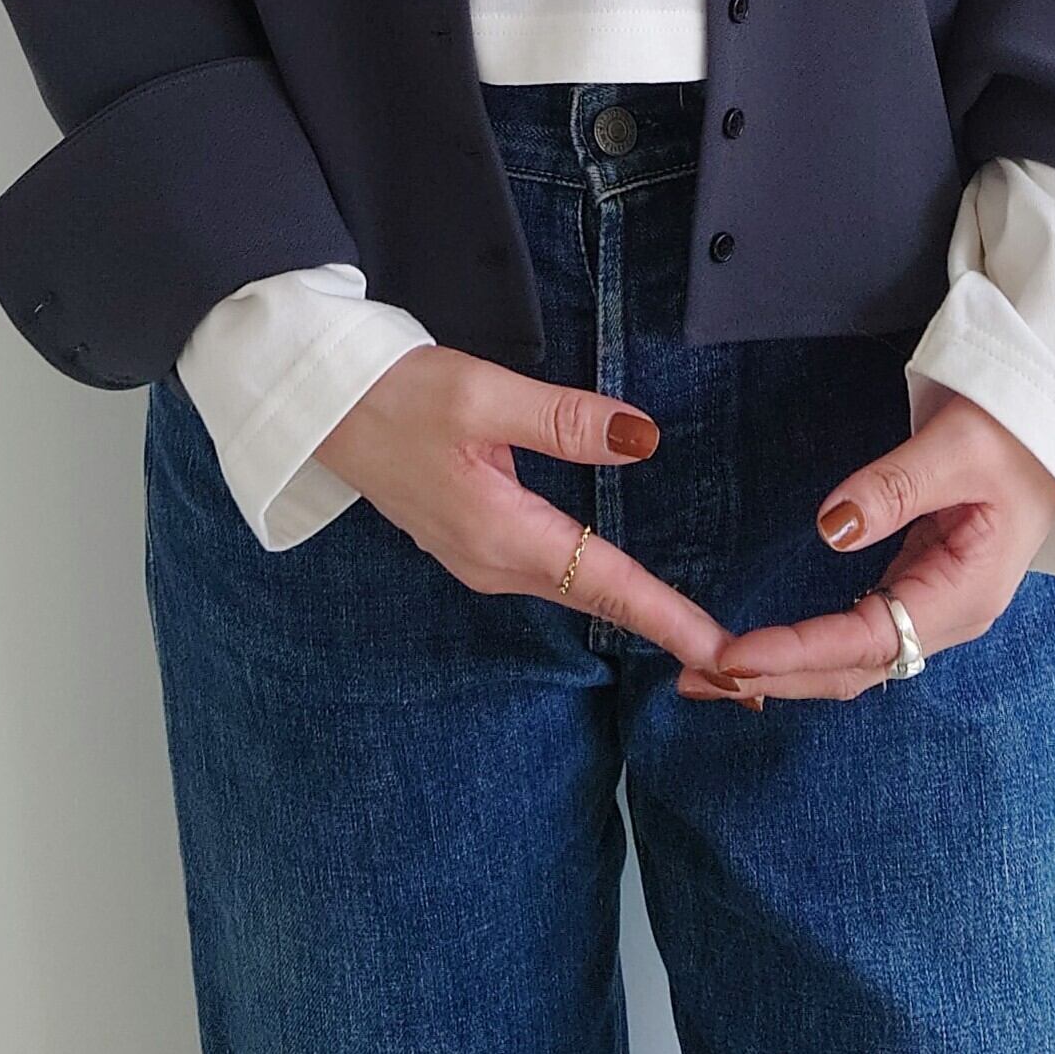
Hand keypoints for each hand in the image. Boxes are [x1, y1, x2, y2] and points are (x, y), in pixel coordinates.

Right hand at [315, 346, 741, 683]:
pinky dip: (598, 583)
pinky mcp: (471, 539)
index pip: (605, 582)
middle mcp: (493, 561)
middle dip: (665, 625)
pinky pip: (551, 571)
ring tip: (695, 629)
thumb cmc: (392, 394)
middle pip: (597, 596)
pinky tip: (626, 583)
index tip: (727, 655)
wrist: (317, 407)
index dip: (669, 616)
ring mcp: (479, 557)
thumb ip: (564, 420)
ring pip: (574, 586)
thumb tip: (642, 439)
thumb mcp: (481, 394)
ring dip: (634, 607)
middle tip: (737, 659)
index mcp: (501, 533)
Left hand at [674, 392, 1054, 704]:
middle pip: (850, 668)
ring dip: (782, 671)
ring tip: (706, 674)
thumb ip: (894, 486)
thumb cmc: (1015, 432)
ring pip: (849, 660)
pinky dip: (804, 648)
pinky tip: (761, 653)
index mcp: (964, 592)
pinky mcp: (915, 586)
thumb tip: (832, 525)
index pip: (865, 640)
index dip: (796, 651)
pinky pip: (854, 635)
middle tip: (693, 674)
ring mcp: (931, 604)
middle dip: (774, 677)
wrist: (1052, 423)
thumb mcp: (958, 448)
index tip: (733, 654)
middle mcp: (945, 614)